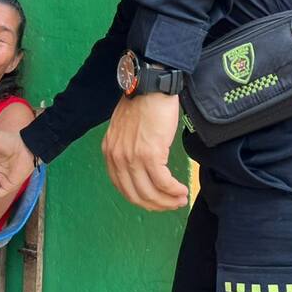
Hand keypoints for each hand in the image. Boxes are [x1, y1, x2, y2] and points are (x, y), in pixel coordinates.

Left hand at [102, 92, 188, 210]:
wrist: (151, 87)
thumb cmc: (142, 102)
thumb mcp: (124, 128)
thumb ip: (127, 147)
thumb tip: (140, 166)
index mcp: (110, 152)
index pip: (122, 187)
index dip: (141, 198)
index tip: (155, 200)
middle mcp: (117, 158)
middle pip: (135, 194)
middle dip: (155, 204)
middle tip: (171, 205)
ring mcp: (132, 158)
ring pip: (150, 192)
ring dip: (167, 201)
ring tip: (180, 199)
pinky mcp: (150, 155)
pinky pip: (162, 182)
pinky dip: (173, 190)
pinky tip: (182, 191)